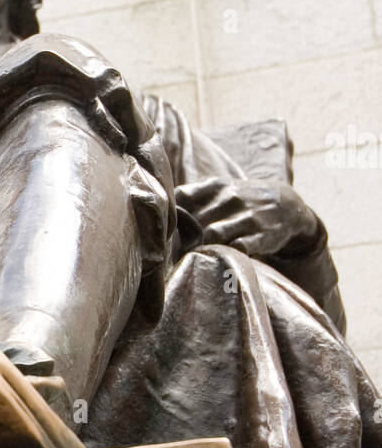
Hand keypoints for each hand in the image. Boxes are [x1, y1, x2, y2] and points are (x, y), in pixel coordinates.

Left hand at [175, 178, 318, 258]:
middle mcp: (230, 199)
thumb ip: (191, 196)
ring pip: (212, 234)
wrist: (286, 206)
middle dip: (180, 238)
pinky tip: (214, 260)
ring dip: (198, 248)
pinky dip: (224, 255)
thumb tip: (161, 211)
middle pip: (194, 221)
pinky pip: (237, 248)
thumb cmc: (241, 201)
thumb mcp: (220, 189)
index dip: (170, 215)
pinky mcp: (261, 236)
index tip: (162, 230)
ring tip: (188, 259)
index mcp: (215, 186)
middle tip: (169, 253)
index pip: (182, 197)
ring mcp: (247, 218)